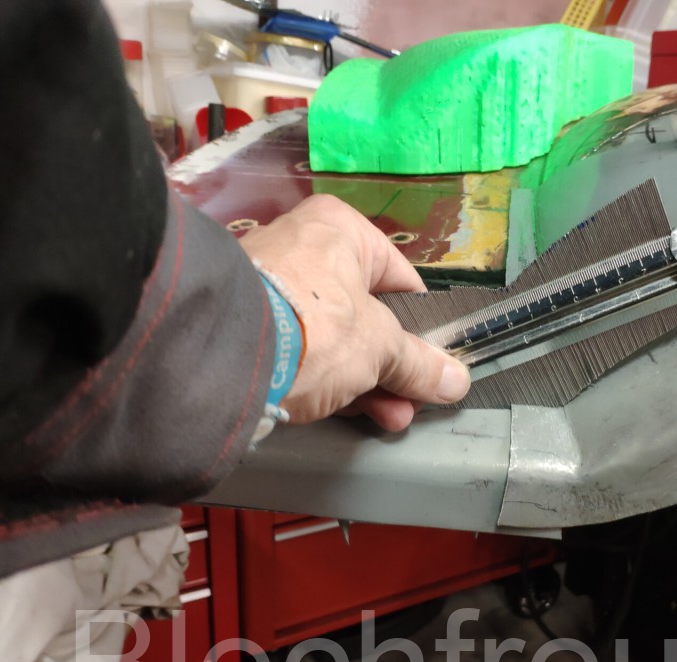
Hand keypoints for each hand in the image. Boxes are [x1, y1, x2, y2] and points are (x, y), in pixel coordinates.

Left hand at [239, 194, 469, 430]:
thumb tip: (455, 379)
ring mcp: (269, 286)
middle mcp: (300, 246)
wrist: (221, 359)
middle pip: (364, 314)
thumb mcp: (380, 348)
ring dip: (365, 380)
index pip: (397, 276)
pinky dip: (326, 379)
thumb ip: (418, 364)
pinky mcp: (247, 326)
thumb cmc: (316, 328)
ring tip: (390, 416)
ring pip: (332, 337)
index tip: (431, 357)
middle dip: (391, 364)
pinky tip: (350, 412)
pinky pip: (300, 351)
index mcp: (338, 229)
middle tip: (411, 398)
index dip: (419, 322)